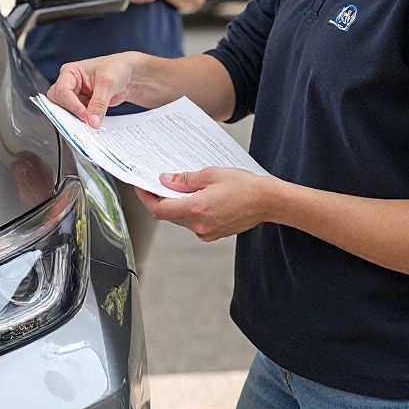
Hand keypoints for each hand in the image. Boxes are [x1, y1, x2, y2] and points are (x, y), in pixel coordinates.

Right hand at [48, 52, 138, 127]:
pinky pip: (78, 117)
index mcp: (70, 72)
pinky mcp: (82, 106)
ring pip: (66, 111)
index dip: (71, 104)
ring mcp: (75, 96)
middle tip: (84, 119)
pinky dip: (84, 121)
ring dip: (76, 118)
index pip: (62, 90)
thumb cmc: (116, 68)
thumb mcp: (107, 83)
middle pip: (58, 102)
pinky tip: (93, 122)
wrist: (129, 76)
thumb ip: (98, 103)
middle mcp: (69, 84)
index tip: (84, 114)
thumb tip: (92, 121)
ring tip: (90, 122)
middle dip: (70, 111)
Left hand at [134, 167, 275, 240]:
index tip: (141, 187)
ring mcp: (206, 232)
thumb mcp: (210, 174)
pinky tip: (196, 197)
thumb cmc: (244, 186)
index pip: (159, 209)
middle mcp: (198, 225)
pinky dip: (189, 210)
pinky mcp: (213, 233)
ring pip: (180, 219)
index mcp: (196, 209)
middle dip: (161, 199)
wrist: (267, 202)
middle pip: (168, 214)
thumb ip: (184, 179)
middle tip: (157, 182)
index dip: (146, 198)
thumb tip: (165, 180)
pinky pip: (193, 222)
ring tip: (179, 187)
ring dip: (176, 204)